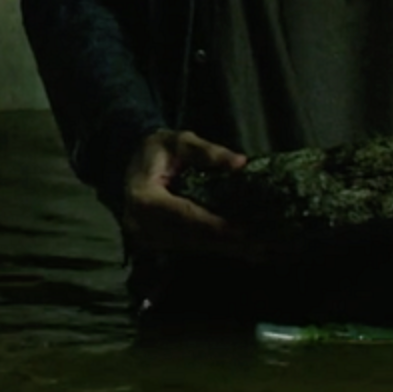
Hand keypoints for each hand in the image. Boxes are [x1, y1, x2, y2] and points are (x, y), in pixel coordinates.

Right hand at [120, 129, 264, 259]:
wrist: (134, 162)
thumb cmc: (158, 150)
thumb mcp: (181, 141)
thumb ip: (208, 151)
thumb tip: (240, 162)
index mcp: (143, 196)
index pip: (182, 214)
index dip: (211, 223)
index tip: (240, 230)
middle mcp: (141, 222)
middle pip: (189, 235)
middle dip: (224, 240)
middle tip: (258, 245)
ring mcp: (148, 235)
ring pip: (191, 245)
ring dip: (223, 248)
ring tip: (256, 250)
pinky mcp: (157, 242)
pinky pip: (189, 246)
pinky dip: (214, 246)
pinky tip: (240, 249)